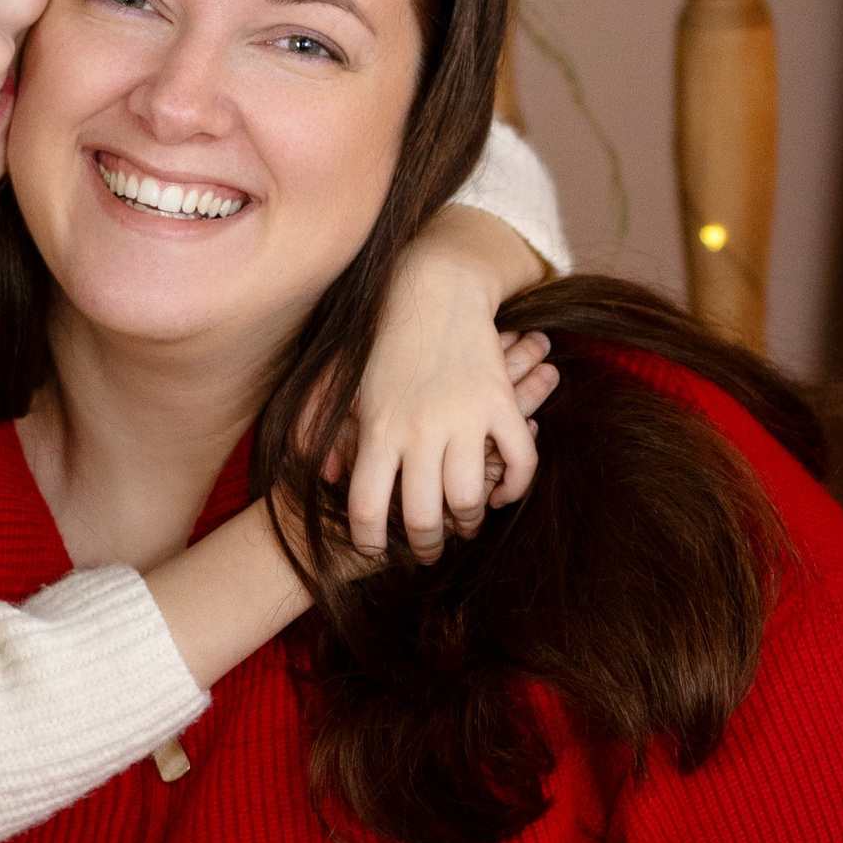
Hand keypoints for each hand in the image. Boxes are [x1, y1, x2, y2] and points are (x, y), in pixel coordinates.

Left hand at [339, 207, 561, 558]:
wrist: (432, 290)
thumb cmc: (381, 340)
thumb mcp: (343, 383)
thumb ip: (323, 426)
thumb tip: (327, 473)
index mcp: (378, 429)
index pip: (368, 507)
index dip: (371, 540)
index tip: (376, 550)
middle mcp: (421, 429)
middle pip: (423, 516)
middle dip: (426, 545)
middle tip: (428, 551)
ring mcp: (464, 417)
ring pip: (470, 497)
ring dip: (468, 521)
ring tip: (464, 524)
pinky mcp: (500, 402)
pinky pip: (520, 460)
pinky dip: (515, 485)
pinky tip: (502, 494)